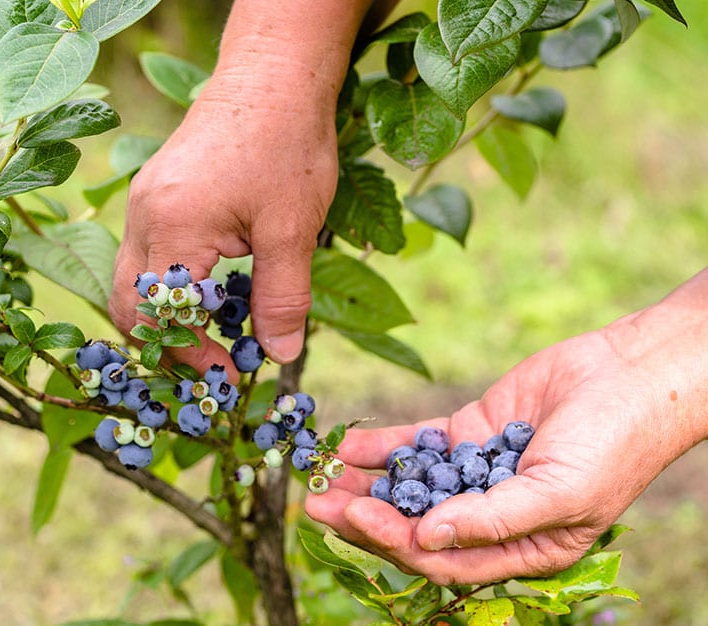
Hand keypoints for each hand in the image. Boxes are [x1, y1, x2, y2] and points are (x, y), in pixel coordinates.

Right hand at [109, 71, 338, 372]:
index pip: (160, 316)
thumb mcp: (291, 229)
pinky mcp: (155, 194)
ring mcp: (143, 202)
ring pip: (133, 280)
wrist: (272, 76)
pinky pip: (146, 254)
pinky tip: (214, 290)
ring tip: (216, 331)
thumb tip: (277, 355)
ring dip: (169, 314)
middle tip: (213, 363)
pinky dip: (171, 284)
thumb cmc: (286, 145)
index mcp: (171, 227)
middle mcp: (143, 216)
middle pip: (128, 304)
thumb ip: (281, 298)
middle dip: (166, 343)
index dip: (191, 355)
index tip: (230, 375)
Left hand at [306, 296, 707, 584]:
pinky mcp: (469, 433)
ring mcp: (476, 473)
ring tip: (318, 476)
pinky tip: (346, 446)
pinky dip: (383, 447)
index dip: (394, 543)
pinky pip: (417, 445)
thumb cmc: (614, 445)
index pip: (442, 560)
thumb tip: (425, 540)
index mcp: (519, 549)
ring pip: (409, 486)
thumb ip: (492, 520)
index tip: (355, 517)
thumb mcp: (560, 494)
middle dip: (365, 517)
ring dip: (364, 484)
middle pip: (414, 526)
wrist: (633, 375)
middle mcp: (491, 517)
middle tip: (316, 502)